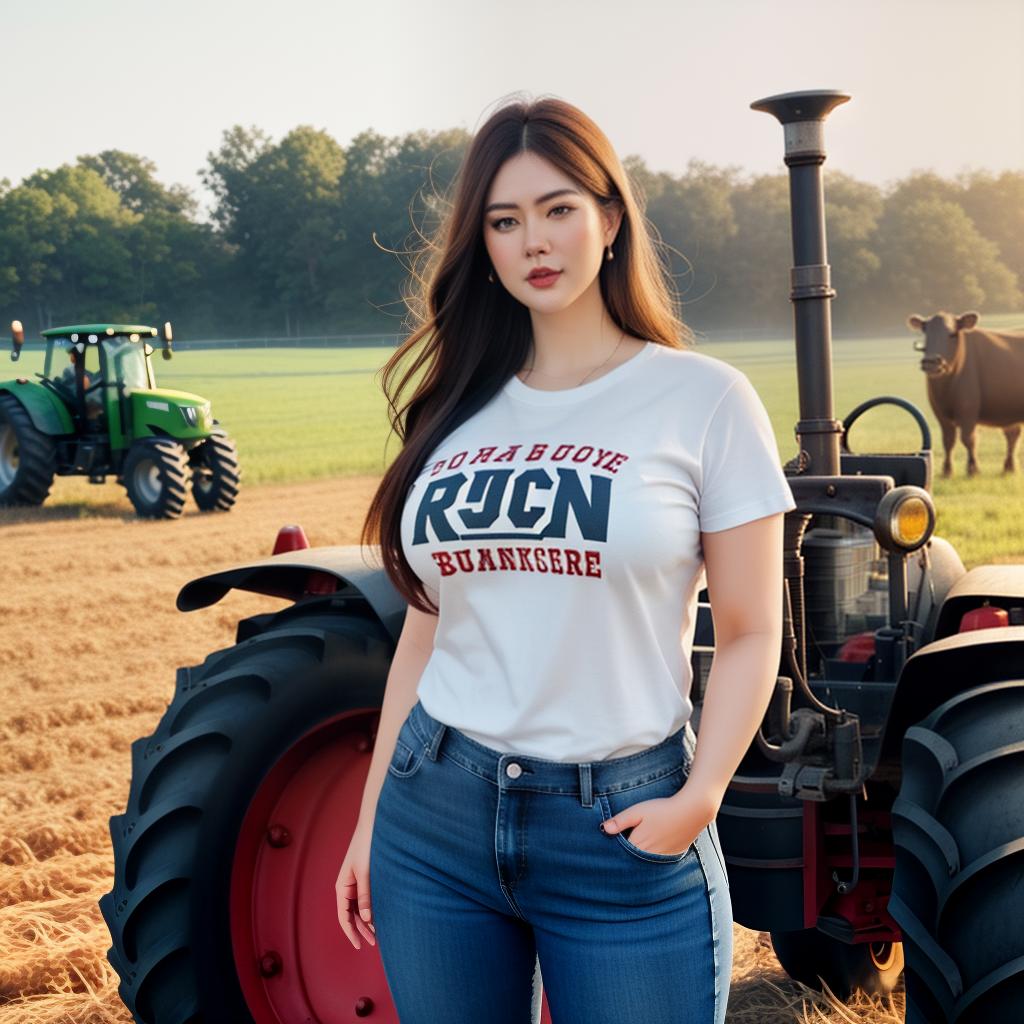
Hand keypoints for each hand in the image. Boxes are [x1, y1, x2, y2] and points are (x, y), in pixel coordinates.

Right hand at [336, 821, 376, 949]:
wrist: (373, 825)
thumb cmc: (367, 846)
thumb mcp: (366, 872)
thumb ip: (366, 895)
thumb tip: (368, 919)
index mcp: (342, 887)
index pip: (344, 917)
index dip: (350, 933)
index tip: (359, 946)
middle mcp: (347, 887)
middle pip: (352, 915)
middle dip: (361, 929)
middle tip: (374, 942)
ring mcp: (355, 883)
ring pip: (359, 908)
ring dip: (367, 921)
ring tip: (378, 933)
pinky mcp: (364, 878)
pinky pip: (365, 899)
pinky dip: (371, 909)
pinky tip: (379, 916)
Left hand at [600, 785, 716, 856]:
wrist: (691, 812)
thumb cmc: (662, 809)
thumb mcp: (637, 811)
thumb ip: (620, 821)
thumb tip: (604, 829)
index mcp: (638, 845)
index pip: (620, 853)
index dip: (614, 850)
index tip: (608, 848)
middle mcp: (648, 856)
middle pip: (632, 860)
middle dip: (625, 858)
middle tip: (619, 853)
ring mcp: (661, 858)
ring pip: (644, 863)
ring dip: (638, 859)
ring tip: (636, 851)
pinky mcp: (672, 856)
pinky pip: (657, 862)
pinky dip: (652, 859)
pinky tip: (653, 849)